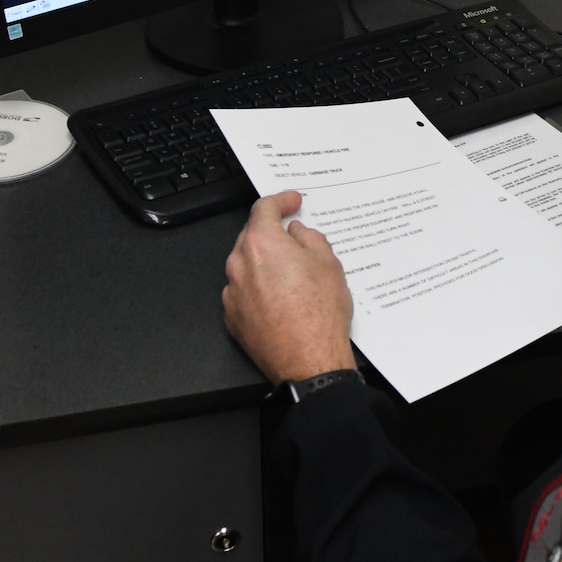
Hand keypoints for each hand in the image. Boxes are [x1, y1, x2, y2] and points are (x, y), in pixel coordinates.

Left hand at [222, 191, 356, 384]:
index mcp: (262, 244)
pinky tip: (281, 297)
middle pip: (251, 236)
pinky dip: (258, 287)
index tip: (291, 202)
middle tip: (294, 237)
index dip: (281, 200)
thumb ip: (310, 238)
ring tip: (292, 273)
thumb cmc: (319, 315)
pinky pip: (243, 291)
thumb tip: (298, 233)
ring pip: (246, 265)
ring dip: (264, 262)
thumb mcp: (329, 264)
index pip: (264, 208)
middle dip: (272, 232)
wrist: (308, 360)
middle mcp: (240, 265)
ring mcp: (233, 292)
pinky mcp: (233, 317)